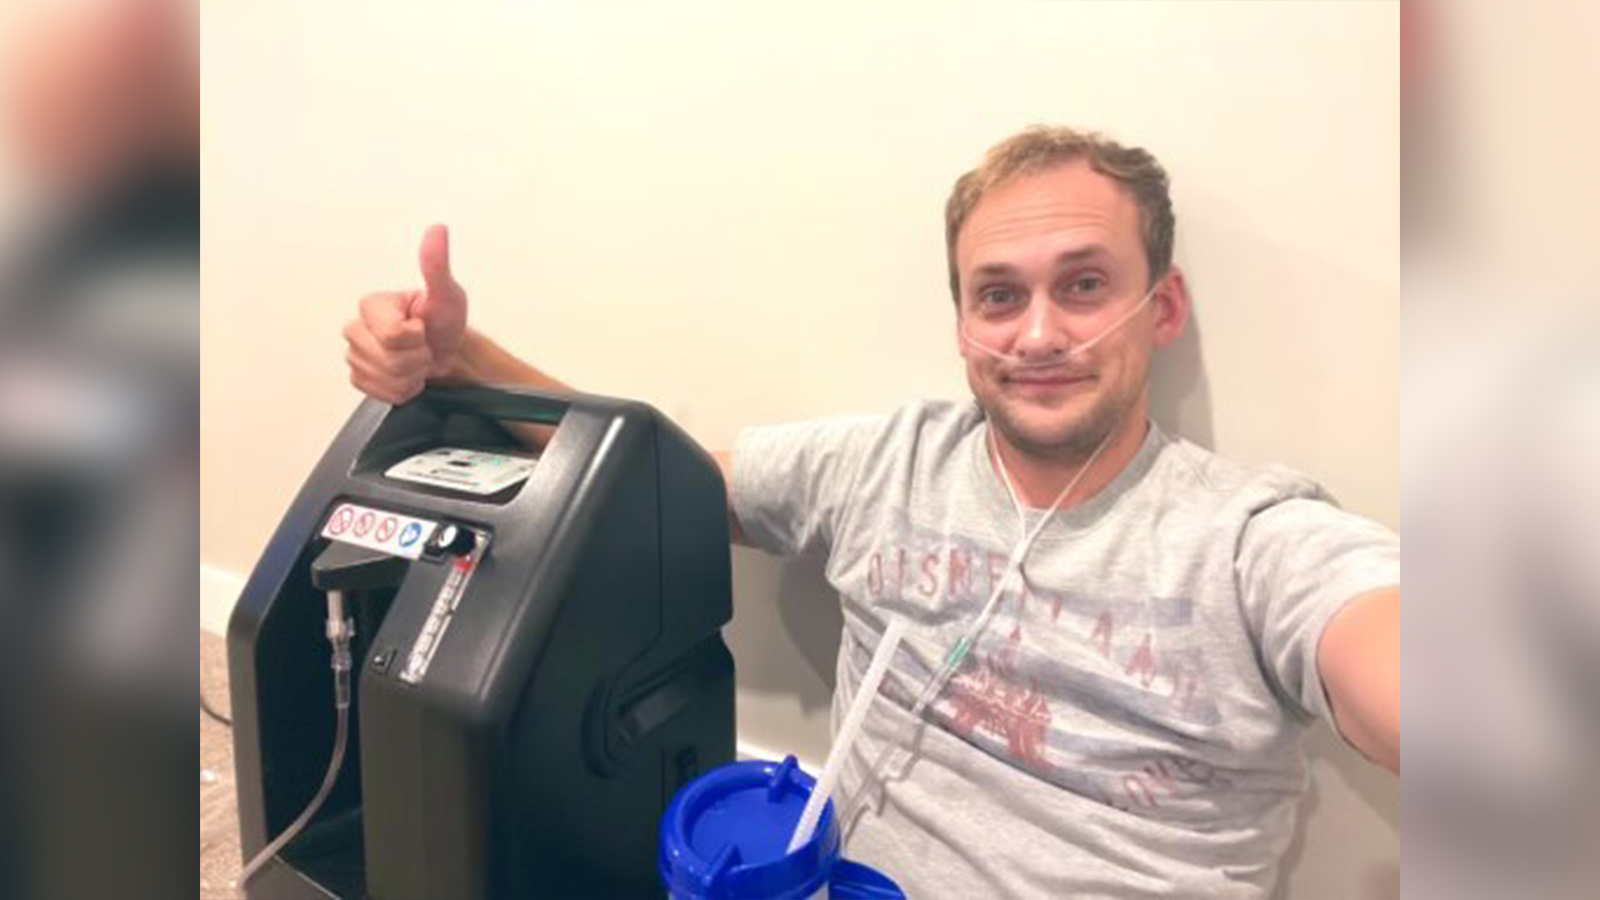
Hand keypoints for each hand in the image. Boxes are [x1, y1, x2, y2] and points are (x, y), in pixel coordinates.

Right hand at [343, 224, 468, 403]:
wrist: (447, 353)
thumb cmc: (444, 323)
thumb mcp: (447, 294)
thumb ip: (437, 265)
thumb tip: (436, 230)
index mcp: (371, 305)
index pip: (393, 335)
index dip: (416, 338)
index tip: (423, 327)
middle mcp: (356, 328)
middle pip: (389, 360)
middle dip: (416, 358)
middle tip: (422, 346)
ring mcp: (355, 355)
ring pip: (386, 379)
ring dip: (411, 375)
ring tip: (416, 360)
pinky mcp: (360, 379)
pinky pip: (381, 393)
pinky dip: (402, 389)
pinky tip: (407, 375)